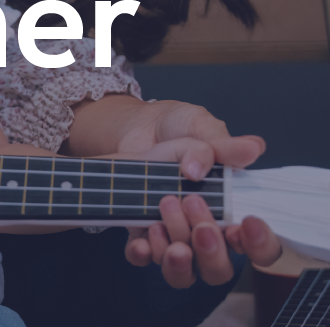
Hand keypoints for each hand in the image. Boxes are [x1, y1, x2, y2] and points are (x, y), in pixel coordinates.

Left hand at [66, 95, 281, 283]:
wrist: (137, 124)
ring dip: (177, 254)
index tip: (247, 223)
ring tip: (166, 209)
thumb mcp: (202, 129)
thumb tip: (252, 148)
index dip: (258, 244)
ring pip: (182, 272)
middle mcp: (203, 233)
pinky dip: (143, 253)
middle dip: (209, 248)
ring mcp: (172, 236)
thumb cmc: (177, 129)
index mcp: (230, 212)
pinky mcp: (141, 232)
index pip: (257, 246)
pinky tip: (141, 239)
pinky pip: (143, 258)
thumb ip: (225, 146)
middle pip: (218, 269)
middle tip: (194, 206)